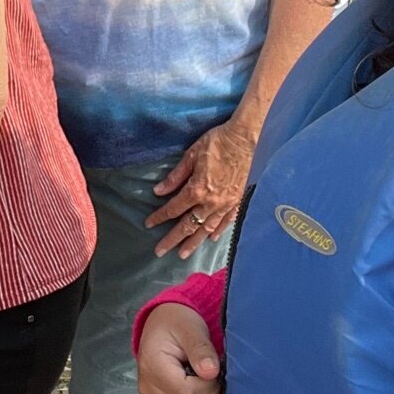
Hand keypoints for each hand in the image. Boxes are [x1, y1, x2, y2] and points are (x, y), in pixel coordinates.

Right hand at [136, 303, 221, 393]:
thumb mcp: (191, 328)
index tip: (213, 369)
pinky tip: (196, 391)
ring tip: (203, 382)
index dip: (208, 387)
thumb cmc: (176, 322)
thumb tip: (211, 371)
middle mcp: (148, 389)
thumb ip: (201, 348)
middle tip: (210, 374)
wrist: (161, 324)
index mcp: (153, 367)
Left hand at [146, 119, 254, 258]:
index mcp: (197, 190)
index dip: (160, 217)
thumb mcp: (191, 155)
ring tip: (183, 254)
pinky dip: (217, 232)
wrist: (245, 140)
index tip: (149, 224)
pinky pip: (225, 222)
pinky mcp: (237, 202)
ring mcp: (226, 205)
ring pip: (206, 229)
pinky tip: (211, 239)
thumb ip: (175, 176)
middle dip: (172, 239)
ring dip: (193, 242)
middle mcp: (211, 202)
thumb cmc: (216, 143)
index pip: (174, 209)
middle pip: (188, 226)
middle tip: (160, 252)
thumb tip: (158, 191)